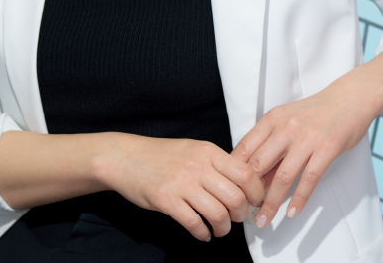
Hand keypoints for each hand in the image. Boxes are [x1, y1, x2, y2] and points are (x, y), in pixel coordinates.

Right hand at [106, 134, 264, 240]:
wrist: (126, 157)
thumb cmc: (162, 155)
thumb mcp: (194, 149)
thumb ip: (216, 162)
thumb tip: (243, 181)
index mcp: (208, 151)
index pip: (245, 173)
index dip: (256, 192)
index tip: (254, 202)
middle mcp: (198, 165)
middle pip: (235, 197)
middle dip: (241, 214)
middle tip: (236, 219)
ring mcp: (182, 183)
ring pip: (218, 213)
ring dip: (223, 229)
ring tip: (219, 230)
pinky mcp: (166, 200)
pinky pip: (194, 223)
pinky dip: (203, 234)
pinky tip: (202, 233)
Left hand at [231, 83, 373, 227]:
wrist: (349, 99)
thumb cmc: (316, 113)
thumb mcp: (288, 121)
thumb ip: (272, 146)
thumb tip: (256, 179)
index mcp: (272, 118)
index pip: (244, 148)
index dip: (236, 173)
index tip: (234, 191)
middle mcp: (286, 127)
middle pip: (259, 164)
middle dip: (249, 191)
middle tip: (245, 210)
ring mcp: (307, 138)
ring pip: (282, 176)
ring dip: (271, 202)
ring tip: (265, 219)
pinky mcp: (327, 148)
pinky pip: (309, 179)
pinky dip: (299, 199)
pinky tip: (292, 212)